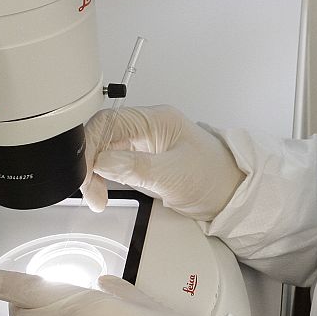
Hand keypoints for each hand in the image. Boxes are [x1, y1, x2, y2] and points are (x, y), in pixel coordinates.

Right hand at [78, 105, 243, 220]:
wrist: (232, 195)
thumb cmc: (214, 178)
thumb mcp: (173, 176)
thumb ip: (136, 168)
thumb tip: (102, 162)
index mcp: (156, 120)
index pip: (109, 122)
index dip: (90, 146)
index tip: (84, 173)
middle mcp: (147, 128)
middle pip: (102, 135)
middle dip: (89, 163)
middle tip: (89, 190)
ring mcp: (144, 144)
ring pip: (104, 150)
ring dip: (93, 172)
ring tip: (96, 196)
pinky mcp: (142, 161)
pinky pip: (112, 164)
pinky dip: (101, 178)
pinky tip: (101, 191)